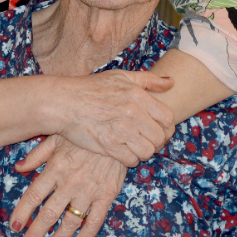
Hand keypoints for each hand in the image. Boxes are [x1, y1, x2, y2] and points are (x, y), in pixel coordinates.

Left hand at [10, 135, 126, 236]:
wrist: (116, 130)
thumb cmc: (83, 133)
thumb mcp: (56, 138)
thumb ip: (36, 155)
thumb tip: (18, 168)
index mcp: (55, 168)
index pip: (33, 196)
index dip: (22, 213)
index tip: (14, 226)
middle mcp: (69, 182)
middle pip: (48, 214)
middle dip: (35, 233)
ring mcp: (88, 191)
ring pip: (70, 221)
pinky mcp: (106, 195)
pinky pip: (95, 219)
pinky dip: (87, 234)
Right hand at [53, 70, 174, 166]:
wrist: (64, 102)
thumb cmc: (92, 88)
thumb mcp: (121, 76)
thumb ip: (149, 80)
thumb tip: (171, 82)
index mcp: (138, 96)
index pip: (167, 119)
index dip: (166, 127)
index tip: (158, 128)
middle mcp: (132, 113)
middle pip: (160, 138)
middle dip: (156, 141)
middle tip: (146, 139)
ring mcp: (121, 131)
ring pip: (147, 151)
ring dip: (143, 151)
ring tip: (134, 145)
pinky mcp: (109, 146)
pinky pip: (131, 160)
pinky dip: (129, 159)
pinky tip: (122, 151)